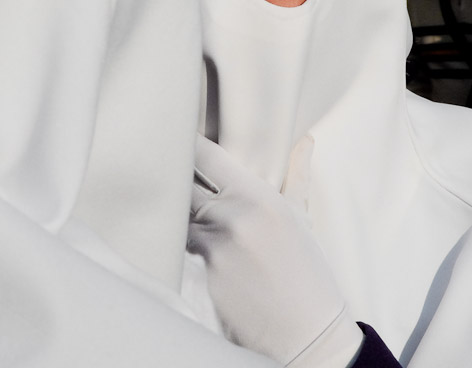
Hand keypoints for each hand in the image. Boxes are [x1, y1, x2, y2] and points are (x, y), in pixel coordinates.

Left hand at [188, 135, 363, 366]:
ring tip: (177, 218)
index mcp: (258, 198)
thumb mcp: (302, 220)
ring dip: (175, 217)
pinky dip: (179, 247)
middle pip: (181, 183)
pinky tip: (182, 250)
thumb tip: (306, 142)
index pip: (207, 155)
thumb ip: (297, 176)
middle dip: (174, 180)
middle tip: (164, 173)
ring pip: (176, 219)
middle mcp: (232, 217)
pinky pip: (178, 251)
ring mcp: (212, 247)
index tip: (176, 137)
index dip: (187, 144)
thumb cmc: (306, 272)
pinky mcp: (199, 276)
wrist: (308, 333)